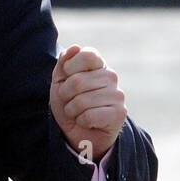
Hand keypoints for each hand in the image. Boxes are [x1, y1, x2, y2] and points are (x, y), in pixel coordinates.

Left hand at [50, 44, 126, 162]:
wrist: (79, 132)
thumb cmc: (69, 103)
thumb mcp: (59, 82)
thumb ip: (63, 64)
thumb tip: (74, 48)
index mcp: (98, 65)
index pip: (87, 55)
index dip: (69, 68)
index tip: (67, 78)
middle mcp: (111, 76)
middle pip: (77, 81)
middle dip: (65, 95)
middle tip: (71, 101)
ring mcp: (117, 94)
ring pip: (81, 101)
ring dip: (72, 110)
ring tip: (79, 112)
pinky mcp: (120, 113)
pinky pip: (89, 116)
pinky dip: (82, 121)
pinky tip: (88, 122)